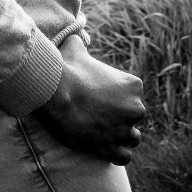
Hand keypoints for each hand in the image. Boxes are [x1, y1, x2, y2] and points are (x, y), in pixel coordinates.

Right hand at [34, 35, 144, 165]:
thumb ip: (81, 43)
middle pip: (134, 116)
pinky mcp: (112, 149)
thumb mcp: (76, 48)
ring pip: (132, 138)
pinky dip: (115, 154)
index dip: (117, 96)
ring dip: (120, 136)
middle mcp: (135, 109)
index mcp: (134, 85)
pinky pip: (124, 156)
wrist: (56, 94)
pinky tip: (103, 147)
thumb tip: (74, 35)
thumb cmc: (68, 69)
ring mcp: (124, 131)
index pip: (133, 93)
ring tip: (102, 132)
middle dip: (120, 117)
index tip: (101, 96)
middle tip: (98, 114)